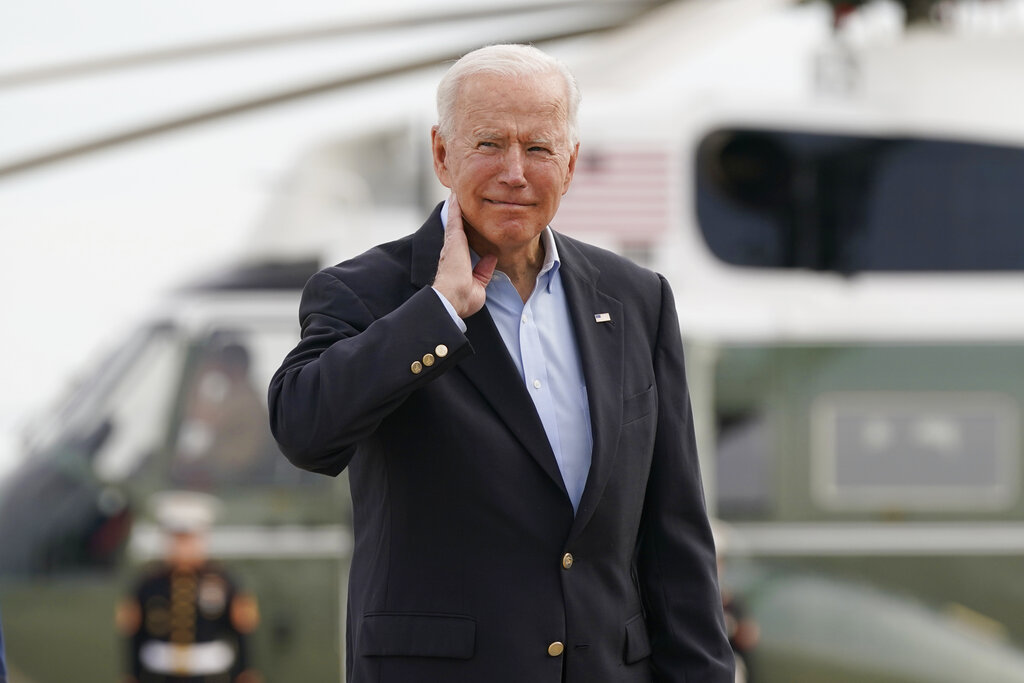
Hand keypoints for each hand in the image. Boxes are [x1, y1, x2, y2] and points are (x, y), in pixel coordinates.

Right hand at [432, 194, 496, 317]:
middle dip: (456, 216)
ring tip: (456, 194)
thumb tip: (492, 258)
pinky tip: (455, 195)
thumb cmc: (463, 298)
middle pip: (456, 229)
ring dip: (455, 208)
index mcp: (457, 262)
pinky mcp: (453, 240)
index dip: (463, 233)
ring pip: (454, 221)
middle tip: (456, 201)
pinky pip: (454, 219)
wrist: (453, 299)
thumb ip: (484, 271)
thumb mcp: (479, 284)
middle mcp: (452, 251)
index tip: (465, 223)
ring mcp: (451, 245)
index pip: (461, 244)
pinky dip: (454, 207)